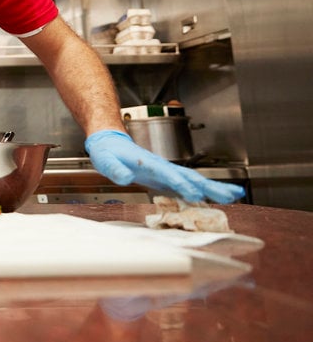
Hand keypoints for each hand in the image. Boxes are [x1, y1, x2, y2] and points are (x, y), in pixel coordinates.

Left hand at [85, 130, 244, 203]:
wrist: (111, 143)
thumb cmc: (108, 153)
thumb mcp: (105, 161)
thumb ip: (115, 170)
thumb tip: (126, 177)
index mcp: (147, 162)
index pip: (168, 174)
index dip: (181, 184)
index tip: (195, 194)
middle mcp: (161, 166)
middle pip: (190, 176)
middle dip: (210, 186)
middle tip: (231, 195)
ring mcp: (166, 171)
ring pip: (194, 179)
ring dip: (214, 187)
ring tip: (235, 195)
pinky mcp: (166, 177)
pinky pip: (188, 184)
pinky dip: (204, 191)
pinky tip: (217, 198)